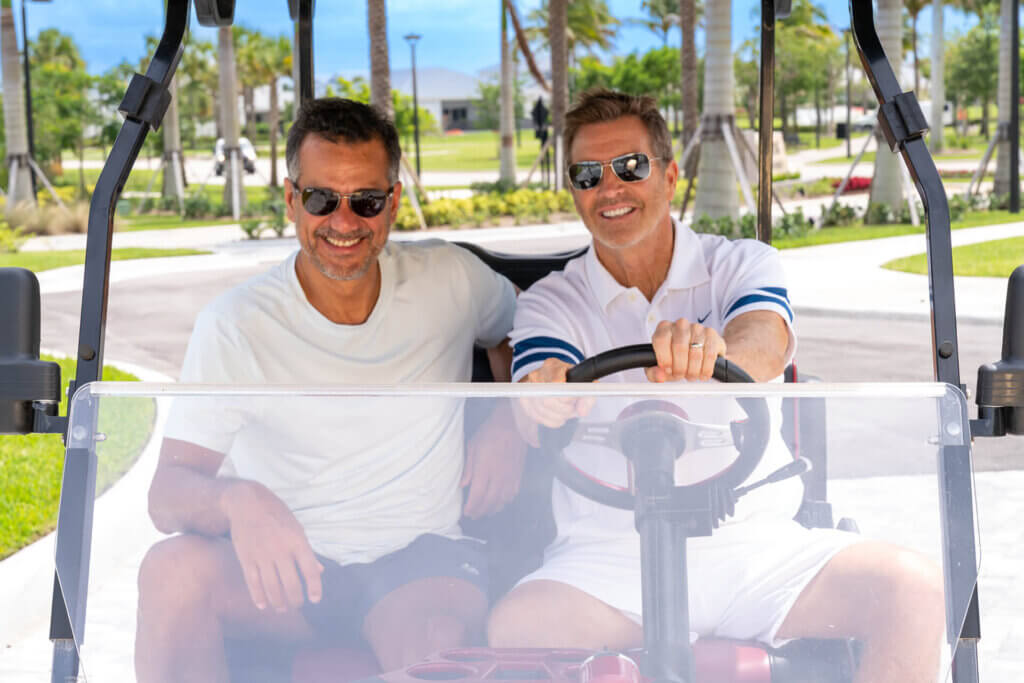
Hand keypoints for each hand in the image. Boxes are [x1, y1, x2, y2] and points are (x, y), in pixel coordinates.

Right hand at [220, 480, 323, 611]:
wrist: (246, 503)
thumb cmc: (276, 515)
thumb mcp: (296, 528)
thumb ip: (307, 551)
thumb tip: (320, 571)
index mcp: (297, 541)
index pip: (310, 570)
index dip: (314, 588)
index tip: (315, 600)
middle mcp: (280, 550)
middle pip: (291, 584)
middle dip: (295, 600)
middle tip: (297, 605)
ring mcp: (262, 555)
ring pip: (272, 587)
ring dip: (278, 602)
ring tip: (282, 608)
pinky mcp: (246, 558)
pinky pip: (253, 583)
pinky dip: (258, 597)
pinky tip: (263, 605)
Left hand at [462, 403, 526, 518]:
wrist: (512, 425)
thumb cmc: (489, 433)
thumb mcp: (472, 447)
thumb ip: (468, 468)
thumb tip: (462, 485)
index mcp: (485, 470)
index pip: (477, 496)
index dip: (471, 507)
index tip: (465, 512)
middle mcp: (499, 477)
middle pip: (489, 502)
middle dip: (480, 512)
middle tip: (473, 515)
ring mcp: (510, 477)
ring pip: (502, 501)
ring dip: (492, 509)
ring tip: (485, 512)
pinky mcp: (518, 475)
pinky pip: (512, 495)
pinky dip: (505, 502)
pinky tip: (500, 502)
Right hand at [514, 358, 593, 445]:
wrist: (553, 375)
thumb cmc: (569, 378)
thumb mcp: (583, 381)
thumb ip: (588, 394)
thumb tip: (582, 412)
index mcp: (552, 366)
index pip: (556, 384)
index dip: (567, 398)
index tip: (575, 401)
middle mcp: (536, 376)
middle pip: (547, 401)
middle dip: (564, 410)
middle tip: (572, 409)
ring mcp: (528, 388)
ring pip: (542, 411)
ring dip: (559, 416)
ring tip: (567, 412)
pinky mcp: (524, 400)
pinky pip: (537, 417)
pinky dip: (551, 420)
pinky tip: (558, 415)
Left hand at [646, 319, 726, 382]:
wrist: (699, 351)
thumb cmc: (676, 358)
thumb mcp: (661, 367)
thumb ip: (654, 373)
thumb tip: (659, 376)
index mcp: (664, 328)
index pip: (661, 340)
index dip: (664, 359)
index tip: (668, 370)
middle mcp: (680, 324)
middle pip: (679, 347)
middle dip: (680, 368)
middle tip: (680, 375)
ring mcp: (697, 327)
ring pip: (695, 353)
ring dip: (693, 371)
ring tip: (691, 376)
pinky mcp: (711, 334)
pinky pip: (709, 355)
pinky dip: (705, 369)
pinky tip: (702, 374)